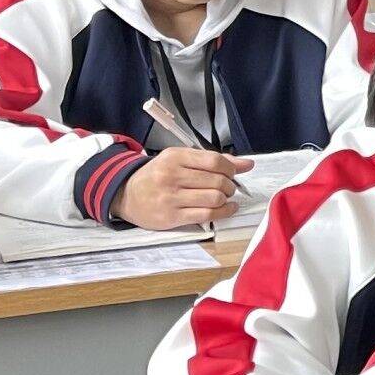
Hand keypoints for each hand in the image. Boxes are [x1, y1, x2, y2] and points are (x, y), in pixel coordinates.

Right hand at [113, 147, 251, 229]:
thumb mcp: (180, 159)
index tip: (234, 172)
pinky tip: (227, 208)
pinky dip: (224, 212)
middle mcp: (172, 176)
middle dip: (230, 185)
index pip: (214, 160)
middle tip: (228, 187)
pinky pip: (207, 215)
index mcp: (175, 157)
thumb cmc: (157, 175)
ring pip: (214, 198)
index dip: (231, 168)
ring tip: (224, 197)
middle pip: (217, 180)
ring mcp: (171, 197)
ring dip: (226, 199)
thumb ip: (213, 160)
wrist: (127, 195)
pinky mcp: (172, 217)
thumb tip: (247, 164)